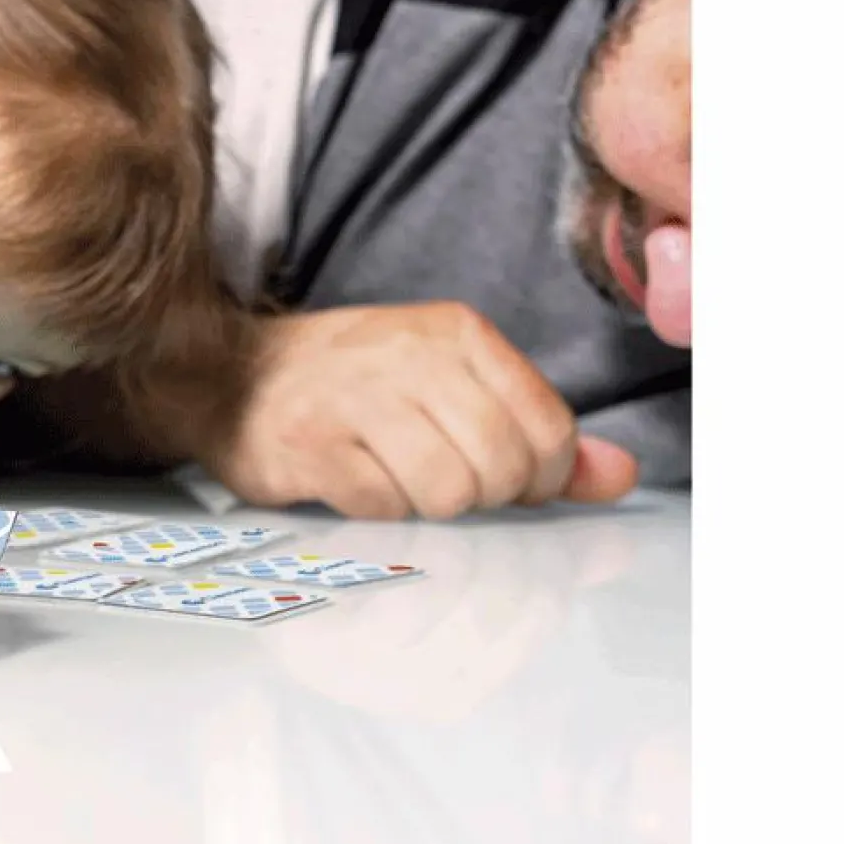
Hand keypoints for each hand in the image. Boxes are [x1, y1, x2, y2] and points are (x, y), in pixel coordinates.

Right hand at [210, 303, 640, 518]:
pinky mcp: (309, 445)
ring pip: (446, 493)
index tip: (505, 479)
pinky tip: (351, 481)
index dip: (539, 477)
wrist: (227, 373)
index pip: (547, 428)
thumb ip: (537, 431)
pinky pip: (381, 506)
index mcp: (458, 333)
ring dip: (425, 506)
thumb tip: (617, 477)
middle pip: (500, 467)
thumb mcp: (450, 385)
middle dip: (483, 496)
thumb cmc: (350, 385)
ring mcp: (355, 399)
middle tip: (444, 484)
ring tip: (395, 480)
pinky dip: (373, 510)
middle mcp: (410, 356)